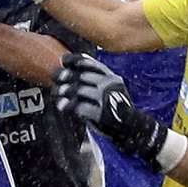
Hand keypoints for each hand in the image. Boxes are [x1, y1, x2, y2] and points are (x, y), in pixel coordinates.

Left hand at [53, 53, 170, 168]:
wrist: (131, 126)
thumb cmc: (115, 105)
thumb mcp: (110, 87)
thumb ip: (95, 77)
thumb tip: (73, 65)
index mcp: (111, 77)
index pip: (92, 64)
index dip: (76, 60)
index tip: (64, 60)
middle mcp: (110, 85)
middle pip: (83, 76)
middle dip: (67, 75)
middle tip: (56, 76)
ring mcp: (107, 99)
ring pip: (80, 91)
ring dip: (66, 91)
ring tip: (58, 92)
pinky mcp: (102, 114)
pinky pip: (81, 108)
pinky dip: (69, 106)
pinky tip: (63, 106)